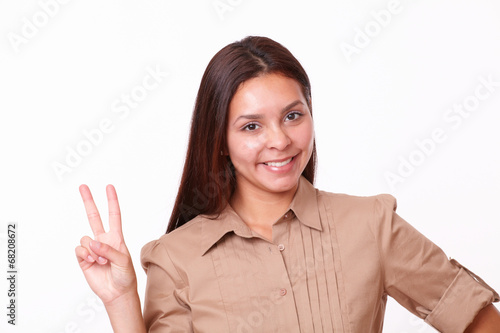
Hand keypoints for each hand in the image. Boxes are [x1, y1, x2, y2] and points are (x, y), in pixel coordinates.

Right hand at [75, 184, 137, 305]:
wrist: (117, 292)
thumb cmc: (125, 275)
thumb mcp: (123, 261)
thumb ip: (109, 250)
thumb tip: (93, 242)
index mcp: (116, 237)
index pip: (114, 215)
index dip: (112, 201)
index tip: (109, 187)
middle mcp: (103, 240)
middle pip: (94, 217)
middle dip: (89, 201)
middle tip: (83, 186)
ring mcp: (92, 249)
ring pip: (86, 238)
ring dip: (92, 249)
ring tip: (101, 261)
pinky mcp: (83, 258)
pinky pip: (79, 249)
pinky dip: (85, 255)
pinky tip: (92, 262)